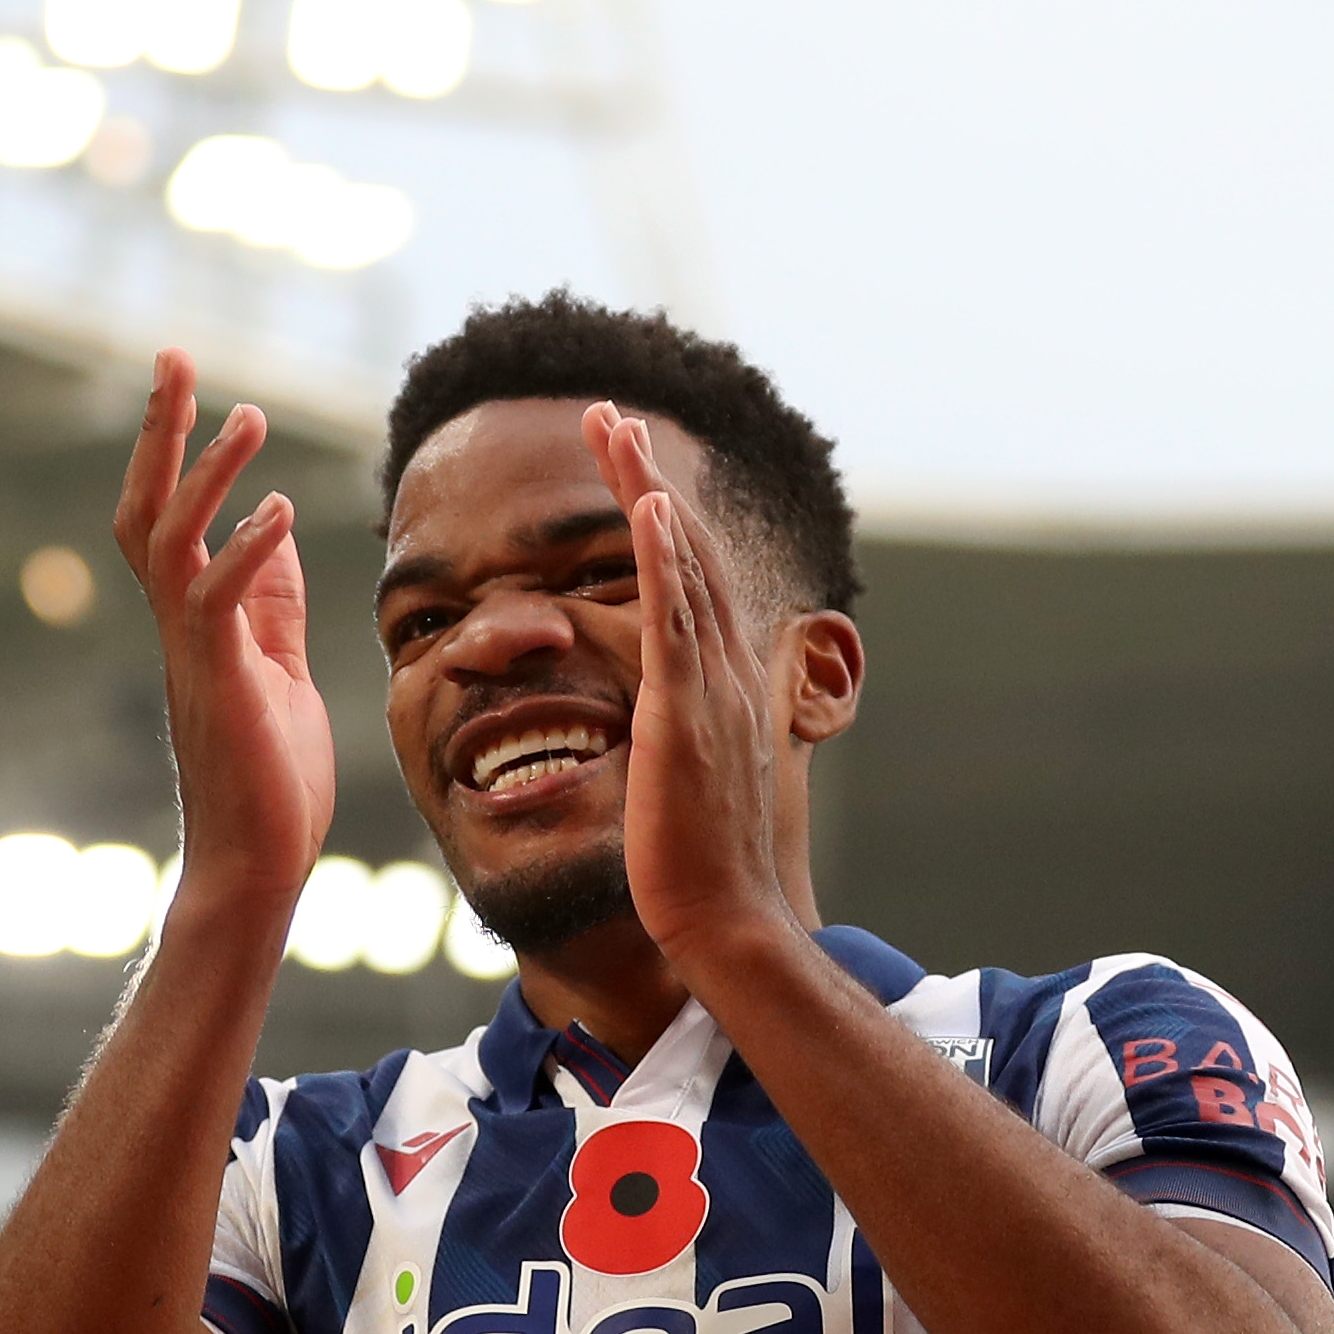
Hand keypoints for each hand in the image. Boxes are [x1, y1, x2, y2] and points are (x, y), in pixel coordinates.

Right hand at [114, 349, 337, 905]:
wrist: (257, 863)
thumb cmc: (270, 778)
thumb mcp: (279, 667)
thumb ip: (272, 600)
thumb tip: (272, 528)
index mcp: (195, 620)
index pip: (168, 517)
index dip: (174, 448)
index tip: (190, 382)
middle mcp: (179, 626)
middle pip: (146, 508)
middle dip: (160, 430)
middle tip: (173, 354)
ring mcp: (193, 652)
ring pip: (171, 542)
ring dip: (207, 474)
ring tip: (248, 415)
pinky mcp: (221, 680)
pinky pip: (219, 601)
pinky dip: (246, 550)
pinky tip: (279, 510)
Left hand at [586, 403, 808, 971]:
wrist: (726, 920)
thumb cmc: (697, 867)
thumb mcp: (686, 780)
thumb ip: (677, 737)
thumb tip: (659, 726)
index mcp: (722, 684)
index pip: (687, 578)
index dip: (658, 515)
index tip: (625, 464)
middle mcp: (727, 670)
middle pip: (683, 549)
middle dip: (642, 475)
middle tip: (606, 414)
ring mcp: (710, 687)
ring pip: (677, 564)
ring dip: (643, 487)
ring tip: (610, 427)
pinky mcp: (685, 713)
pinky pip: (673, 618)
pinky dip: (662, 555)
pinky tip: (644, 502)